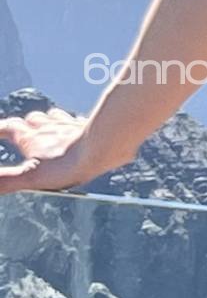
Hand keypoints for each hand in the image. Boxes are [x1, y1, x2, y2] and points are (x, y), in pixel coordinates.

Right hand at [0, 109, 122, 194]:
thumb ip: (5, 180)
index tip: (0, 130)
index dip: (1, 129)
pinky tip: (78, 128)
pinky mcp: (91, 128)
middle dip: (26, 124)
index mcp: (32, 138)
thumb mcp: (31, 177)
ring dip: (49, 120)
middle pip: (33, 120)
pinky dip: (74, 124)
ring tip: (48, 126)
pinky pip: (79, 121)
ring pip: (55, 116)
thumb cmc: (70, 162)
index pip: (8, 128)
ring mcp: (71, 126)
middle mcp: (51, 127)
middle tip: (22, 128)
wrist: (104, 147)